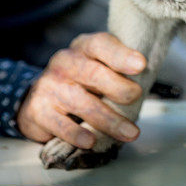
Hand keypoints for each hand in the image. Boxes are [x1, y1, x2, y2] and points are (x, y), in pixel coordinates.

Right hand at [17, 32, 145, 148]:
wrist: (38, 96)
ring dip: (109, 120)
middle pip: (92, 73)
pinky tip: (91, 141)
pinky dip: (76, 134)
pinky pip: (60, 124)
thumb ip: (118, 68)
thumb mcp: (98, 64)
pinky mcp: (38, 111)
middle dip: (118, 87)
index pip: (101, 45)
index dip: (121, 55)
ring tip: (130, 132)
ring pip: (81, 103)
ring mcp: (49, 86)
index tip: (141, 65)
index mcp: (83, 47)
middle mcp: (64, 62)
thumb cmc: (81, 79)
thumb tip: (147, 78)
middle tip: (136, 96)